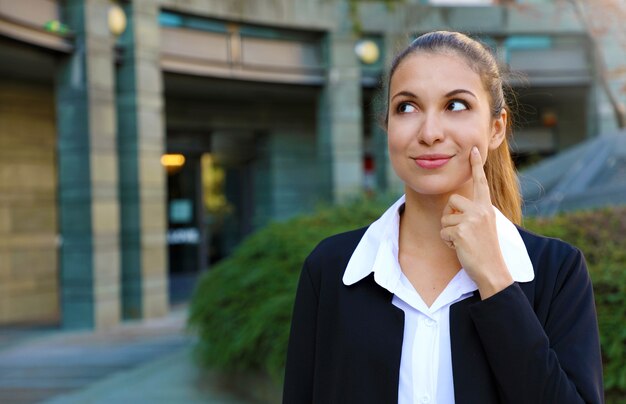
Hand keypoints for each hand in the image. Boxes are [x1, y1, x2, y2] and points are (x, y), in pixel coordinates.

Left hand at [440, 146, 512, 298]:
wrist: (492, 270)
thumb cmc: (486, 250)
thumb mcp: (484, 226)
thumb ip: (474, 213)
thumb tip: (454, 207)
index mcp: (487, 207)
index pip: (481, 183)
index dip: (476, 165)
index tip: (474, 149)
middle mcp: (481, 210)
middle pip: (451, 201)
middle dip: (449, 216)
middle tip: (461, 231)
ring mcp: (471, 220)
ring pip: (445, 219)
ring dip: (448, 232)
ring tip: (463, 242)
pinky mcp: (461, 231)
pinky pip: (443, 232)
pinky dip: (448, 242)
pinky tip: (461, 248)